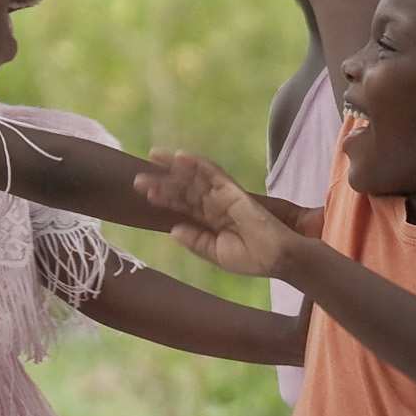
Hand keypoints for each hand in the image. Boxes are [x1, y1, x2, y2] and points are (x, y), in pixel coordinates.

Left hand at [139, 153, 303, 279]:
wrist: (277, 256)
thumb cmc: (252, 259)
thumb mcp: (217, 254)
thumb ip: (196, 241)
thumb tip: (172, 229)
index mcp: (210, 222)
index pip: (183, 206)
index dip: (165, 198)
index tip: (145, 194)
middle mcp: (214, 205)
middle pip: (184, 190)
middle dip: (162, 182)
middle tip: (138, 178)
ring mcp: (224, 196)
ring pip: (195, 179)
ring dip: (174, 168)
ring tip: (153, 157)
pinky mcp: (233, 191)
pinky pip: (213, 173)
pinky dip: (197, 164)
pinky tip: (180, 158)